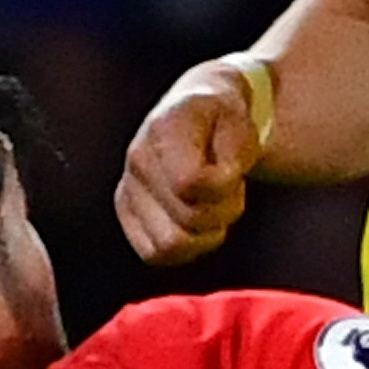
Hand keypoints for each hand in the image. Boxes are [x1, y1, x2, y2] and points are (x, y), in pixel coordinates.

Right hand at [115, 62, 264, 264]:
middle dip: (223, 210)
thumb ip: (235, 152)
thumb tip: (217, 186)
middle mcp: (138, 158)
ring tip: (212, 205)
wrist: (197, 115)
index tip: (234, 170)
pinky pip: (156, 254)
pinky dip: (187, 247)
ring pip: (170, 245)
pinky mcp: (126, 213)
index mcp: (164, 129)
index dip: (225, 186)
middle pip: (187, 220)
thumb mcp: (242, 123)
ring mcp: (127, 187)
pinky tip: (198, 223)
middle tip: (229, 189)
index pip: (190, 183)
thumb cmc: (223, 121)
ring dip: (205, 233)